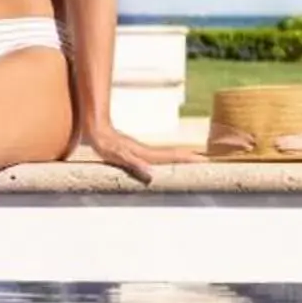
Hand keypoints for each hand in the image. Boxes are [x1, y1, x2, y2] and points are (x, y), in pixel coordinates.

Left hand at [81, 125, 200, 184]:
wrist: (96, 130)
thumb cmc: (105, 144)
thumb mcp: (118, 155)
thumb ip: (134, 163)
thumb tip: (151, 171)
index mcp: (146, 155)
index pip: (171, 156)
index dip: (186, 158)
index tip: (203, 160)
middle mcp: (147, 153)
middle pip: (172, 155)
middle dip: (189, 158)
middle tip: (205, 160)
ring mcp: (142, 152)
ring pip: (165, 155)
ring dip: (180, 157)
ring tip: (192, 160)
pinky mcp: (136, 152)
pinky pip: (156, 156)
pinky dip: (166, 158)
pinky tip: (165, 162)